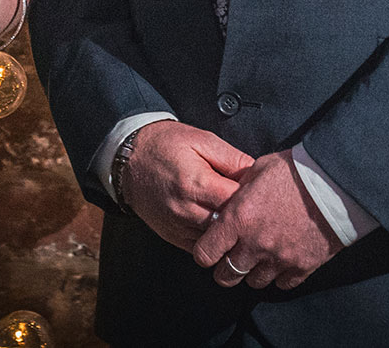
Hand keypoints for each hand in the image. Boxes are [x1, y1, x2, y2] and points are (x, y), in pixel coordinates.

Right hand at [123, 121, 252, 252]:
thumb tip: (256, 174)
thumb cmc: (166, 145)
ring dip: (229, 232)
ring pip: (216, 241)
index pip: (237, 202)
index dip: (254, 198)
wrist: (128, 159)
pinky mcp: (172, 236)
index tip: (259, 192)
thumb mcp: (203, 140)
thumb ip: (233, 158)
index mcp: (196, 183)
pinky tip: (220, 228)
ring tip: (240, 220)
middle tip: (254, 208)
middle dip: (244, 218)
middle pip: (229, 226)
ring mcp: (177, 225)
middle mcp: (186, 209)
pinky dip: (213, 240)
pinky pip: (200, 248)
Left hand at [193, 150, 343, 291]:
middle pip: (226, 276)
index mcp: (238, 218)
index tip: (211, 248)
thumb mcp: (259, 169)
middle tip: (232, 257)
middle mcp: (255, 244)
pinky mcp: (302, 267)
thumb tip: (229, 197)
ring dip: (253, 271)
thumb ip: (239, 188)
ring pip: (254, 282)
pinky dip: (280, 275)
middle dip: (225, 269)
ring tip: (261, 256)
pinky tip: (283, 259)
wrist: (336, 182)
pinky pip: (282, 284)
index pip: (205, 253)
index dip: (205, 252)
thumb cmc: (296, 170)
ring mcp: (279, 259)